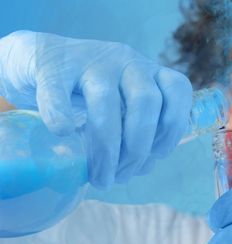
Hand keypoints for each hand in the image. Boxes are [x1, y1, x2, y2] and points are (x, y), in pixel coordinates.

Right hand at [0, 31, 192, 187]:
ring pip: (107, 101)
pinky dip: (61, 115)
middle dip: (138, 148)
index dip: (174, 126)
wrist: (36, 58)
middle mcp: (126, 61)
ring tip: (99, 177)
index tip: (158, 155)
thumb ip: (136, 132)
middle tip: (122, 177)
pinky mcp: (51, 64)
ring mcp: (89, 59)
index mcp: (147, 72)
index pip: (177, 89)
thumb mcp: (122, 105)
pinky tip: (63, 134)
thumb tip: (143, 167)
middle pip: (146, 102)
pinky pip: (57, 90)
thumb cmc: (87, 93)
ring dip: (107, 148)